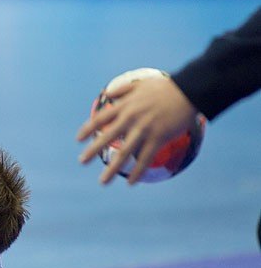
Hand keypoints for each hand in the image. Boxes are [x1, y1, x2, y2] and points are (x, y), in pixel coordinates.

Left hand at [76, 76, 198, 184]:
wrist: (189, 91)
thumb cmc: (165, 87)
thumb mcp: (140, 84)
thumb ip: (123, 90)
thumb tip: (108, 92)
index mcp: (125, 106)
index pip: (100, 119)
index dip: (88, 129)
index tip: (79, 139)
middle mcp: (131, 118)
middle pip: (107, 137)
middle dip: (93, 150)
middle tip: (82, 162)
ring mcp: (144, 129)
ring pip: (124, 153)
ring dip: (113, 169)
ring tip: (103, 182)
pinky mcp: (158, 138)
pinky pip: (145, 158)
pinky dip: (137, 171)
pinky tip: (131, 183)